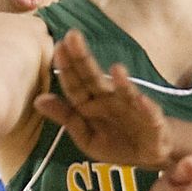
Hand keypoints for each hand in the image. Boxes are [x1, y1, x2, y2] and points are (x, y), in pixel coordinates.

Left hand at [33, 28, 173, 166]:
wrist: (150, 154)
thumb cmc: (116, 143)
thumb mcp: (86, 136)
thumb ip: (66, 117)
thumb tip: (38, 100)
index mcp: (91, 104)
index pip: (75, 84)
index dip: (66, 67)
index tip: (58, 47)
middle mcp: (111, 100)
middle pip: (95, 79)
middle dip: (84, 58)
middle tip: (74, 36)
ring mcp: (133, 109)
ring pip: (125, 94)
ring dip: (122, 82)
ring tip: (116, 69)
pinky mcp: (153, 123)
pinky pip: (149, 115)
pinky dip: (147, 107)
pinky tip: (142, 100)